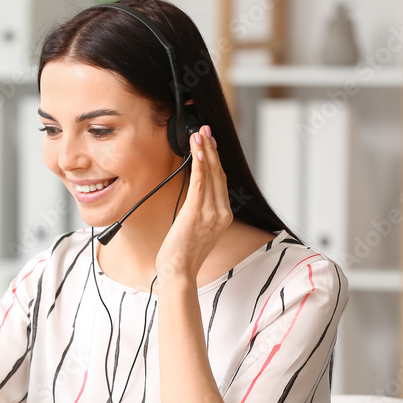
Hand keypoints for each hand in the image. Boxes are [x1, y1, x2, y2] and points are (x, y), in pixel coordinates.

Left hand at [156, 125, 232, 287]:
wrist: (178, 272)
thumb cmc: (183, 253)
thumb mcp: (197, 228)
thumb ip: (201, 210)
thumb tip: (196, 192)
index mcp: (224, 216)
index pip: (221, 181)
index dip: (215, 159)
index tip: (210, 142)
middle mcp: (221, 213)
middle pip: (218, 173)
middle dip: (211, 149)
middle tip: (205, 130)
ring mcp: (211, 213)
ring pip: (210, 175)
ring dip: (204, 151)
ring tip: (199, 134)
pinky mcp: (196, 213)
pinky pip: (200, 183)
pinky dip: (199, 165)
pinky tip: (197, 151)